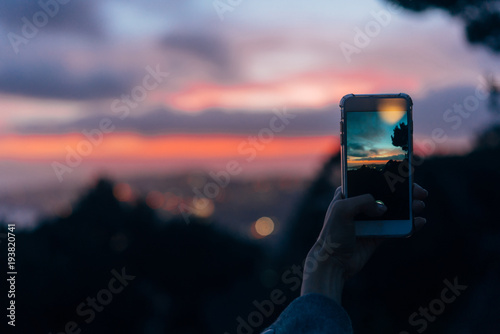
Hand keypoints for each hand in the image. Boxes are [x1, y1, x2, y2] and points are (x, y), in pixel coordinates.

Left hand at [300, 183, 427, 303]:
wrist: (333, 263)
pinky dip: (409, 224)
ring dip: (409, 206)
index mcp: (349, 194)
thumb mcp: (341, 210)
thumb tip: (383, 208)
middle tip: (419, 192)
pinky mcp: (378, 235)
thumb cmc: (332, 234)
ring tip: (420, 205)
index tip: (406, 175)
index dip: (388, 177)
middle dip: (405, 192)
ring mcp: (370, 220)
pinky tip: (419, 222)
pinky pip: (397, 227)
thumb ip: (362, 201)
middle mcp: (360, 205)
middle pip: (387, 194)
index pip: (371, 180)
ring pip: (395, 210)